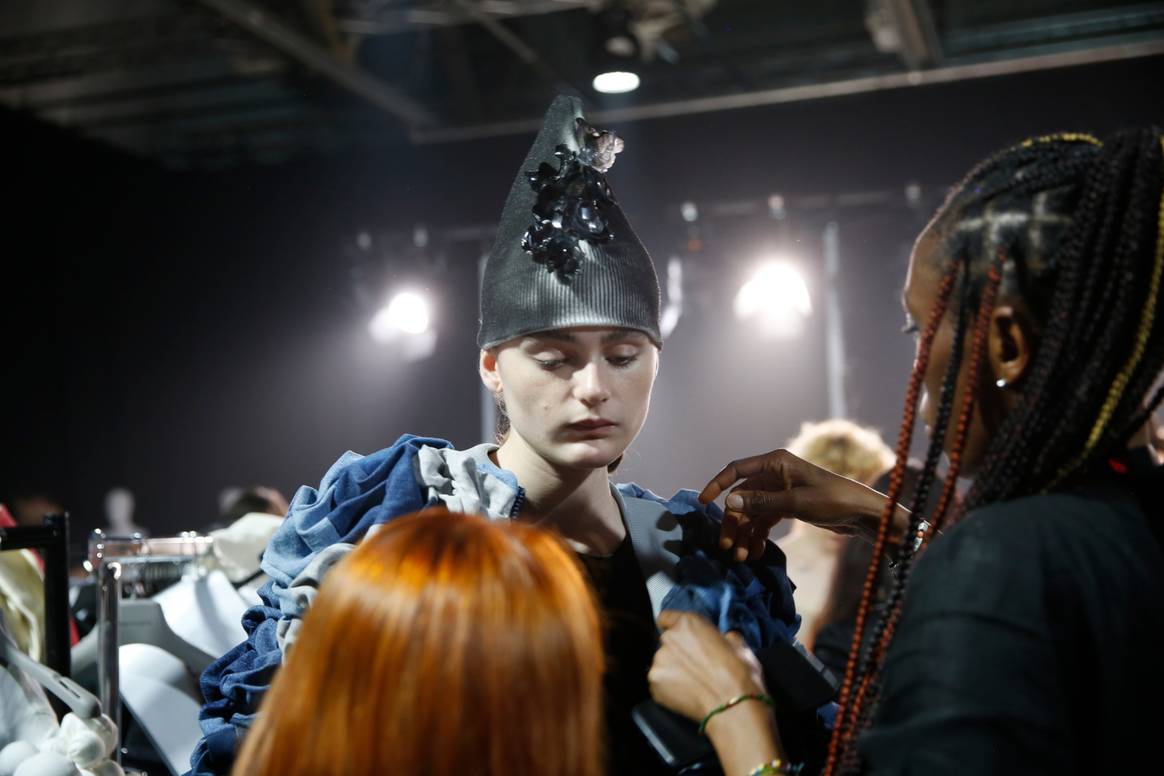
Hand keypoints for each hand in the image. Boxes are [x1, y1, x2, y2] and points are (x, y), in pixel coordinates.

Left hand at [648, 610, 765, 725]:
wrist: (732, 705)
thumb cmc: (739, 673)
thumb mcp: (738, 644)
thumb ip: (723, 636)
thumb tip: (724, 639)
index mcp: (688, 623)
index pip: (666, 618)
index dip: (673, 628)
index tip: (682, 639)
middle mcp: (669, 638)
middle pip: (666, 643)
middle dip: (677, 652)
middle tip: (695, 667)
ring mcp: (659, 662)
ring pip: (662, 664)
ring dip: (673, 671)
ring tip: (692, 684)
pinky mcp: (654, 684)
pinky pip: (659, 683)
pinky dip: (669, 689)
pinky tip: (686, 695)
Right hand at [699, 448, 903, 560]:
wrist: (862, 515)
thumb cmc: (833, 500)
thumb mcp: (796, 502)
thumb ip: (762, 502)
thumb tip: (729, 502)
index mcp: (775, 463)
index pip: (736, 470)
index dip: (717, 485)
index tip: (702, 503)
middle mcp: (773, 475)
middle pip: (742, 498)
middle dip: (733, 523)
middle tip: (727, 548)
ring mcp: (779, 491)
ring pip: (751, 512)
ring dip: (744, 534)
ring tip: (742, 557)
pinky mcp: (785, 507)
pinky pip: (763, 521)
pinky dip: (757, 536)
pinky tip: (755, 553)